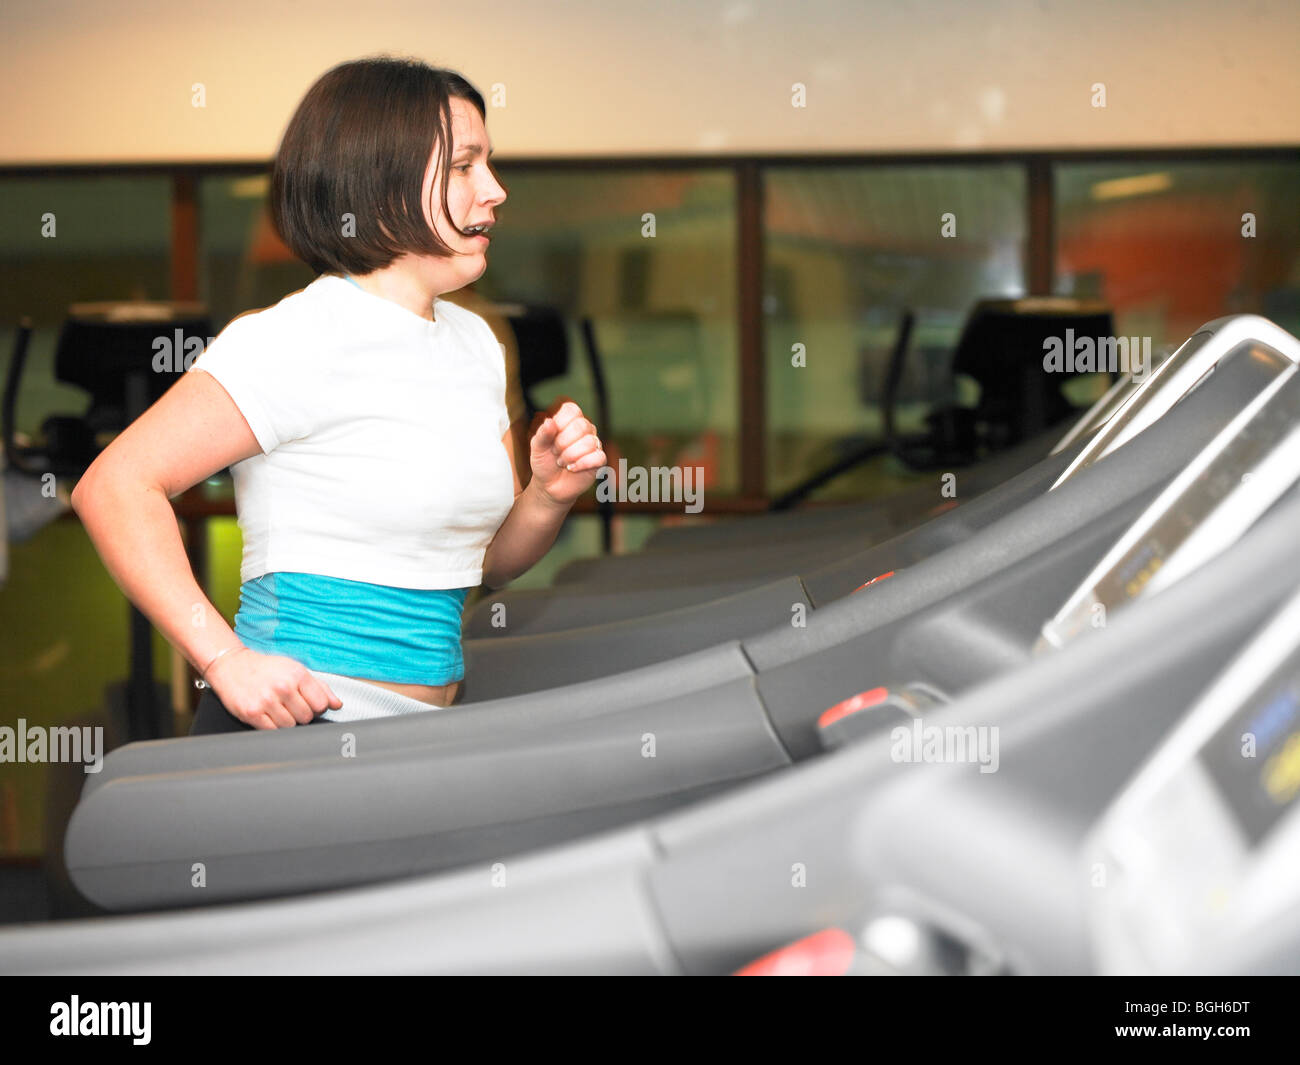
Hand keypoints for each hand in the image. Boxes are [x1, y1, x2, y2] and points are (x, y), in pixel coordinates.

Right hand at [205, 647, 342, 728]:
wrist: (232, 665)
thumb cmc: (265, 668)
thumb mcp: (295, 669)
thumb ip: (319, 687)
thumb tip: (337, 704)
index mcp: (297, 674)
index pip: (321, 704)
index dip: (316, 706)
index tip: (308, 703)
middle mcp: (283, 687)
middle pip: (307, 717)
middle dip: (300, 713)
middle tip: (289, 704)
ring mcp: (266, 701)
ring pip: (290, 726)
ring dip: (286, 720)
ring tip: (277, 707)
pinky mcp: (251, 713)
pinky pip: (273, 731)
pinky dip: (272, 726)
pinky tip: (267, 713)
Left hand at [528, 400, 606, 506]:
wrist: (549, 486)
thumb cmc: (544, 462)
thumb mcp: (537, 447)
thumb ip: (542, 434)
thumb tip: (549, 421)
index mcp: (569, 420)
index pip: (571, 410)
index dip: (560, 423)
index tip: (551, 436)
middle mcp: (584, 429)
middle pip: (581, 425)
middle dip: (562, 442)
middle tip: (555, 452)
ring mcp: (594, 444)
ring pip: (589, 442)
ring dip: (570, 455)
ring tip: (562, 462)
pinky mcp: (599, 460)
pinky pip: (598, 457)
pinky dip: (581, 464)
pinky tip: (572, 468)